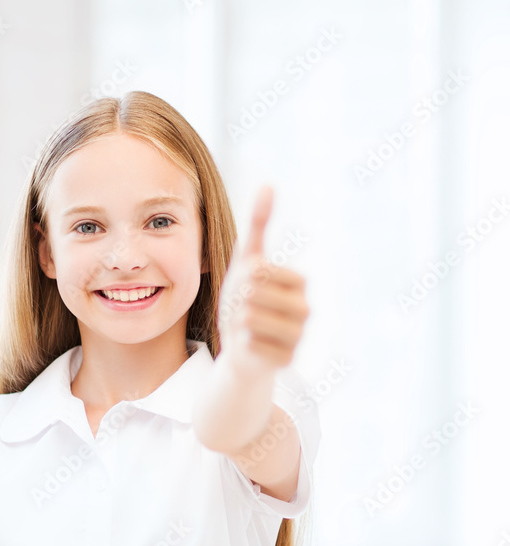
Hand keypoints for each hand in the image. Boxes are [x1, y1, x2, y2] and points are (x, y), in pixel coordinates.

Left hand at [217, 186, 308, 374]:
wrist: (240, 349)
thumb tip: (269, 184)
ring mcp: (299, 337)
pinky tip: (249, 346)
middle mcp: (306, 309)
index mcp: (299, 282)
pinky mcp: (287, 361)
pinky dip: (241, 344)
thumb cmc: (244, 302)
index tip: (248, 289)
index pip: (260, 271)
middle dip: (239, 301)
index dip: (244, 280)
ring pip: (251, 319)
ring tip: (247, 327)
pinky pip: (250, 345)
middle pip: (254, 294)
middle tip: (244, 311)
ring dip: (239, 323)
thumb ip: (258, 225)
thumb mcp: (246, 262)